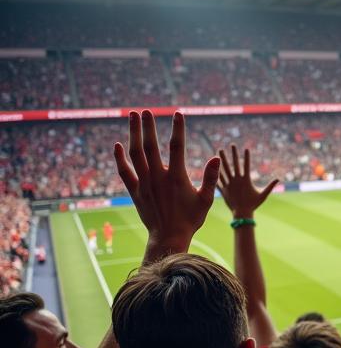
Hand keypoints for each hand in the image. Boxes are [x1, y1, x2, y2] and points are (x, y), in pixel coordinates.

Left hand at [114, 110, 219, 255]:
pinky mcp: (135, 191)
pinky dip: (119, 158)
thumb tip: (216, 158)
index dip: (177, 128)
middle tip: (147, 111)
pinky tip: (117, 145)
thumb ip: (211, 178)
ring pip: (135, 154)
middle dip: (148, 126)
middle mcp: (157, 177)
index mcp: (176, 177)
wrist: (169, 237)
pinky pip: (124, 171)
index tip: (178, 113)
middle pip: (150, 145)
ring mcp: (144, 183)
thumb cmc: (190, 219)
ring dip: (133, 134)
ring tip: (133, 117)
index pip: (177, 146)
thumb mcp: (206, 200)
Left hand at [217, 144, 278, 218]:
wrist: (242, 213)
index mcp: (246, 180)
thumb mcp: (263, 195)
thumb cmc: (253, 204)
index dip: (247, 156)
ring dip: (222, 159)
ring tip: (219, 149)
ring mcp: (229, 184)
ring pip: (224, 168)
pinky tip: (213, 164)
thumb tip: (278, 179)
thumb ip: (270, 186)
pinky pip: (218, 178)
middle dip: (233, 154)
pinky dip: (216, 171)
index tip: (246, 148)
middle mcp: (236, 180)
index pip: (246, 165)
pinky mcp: (223, 188)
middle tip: (231, 145)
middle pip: (234, 164)